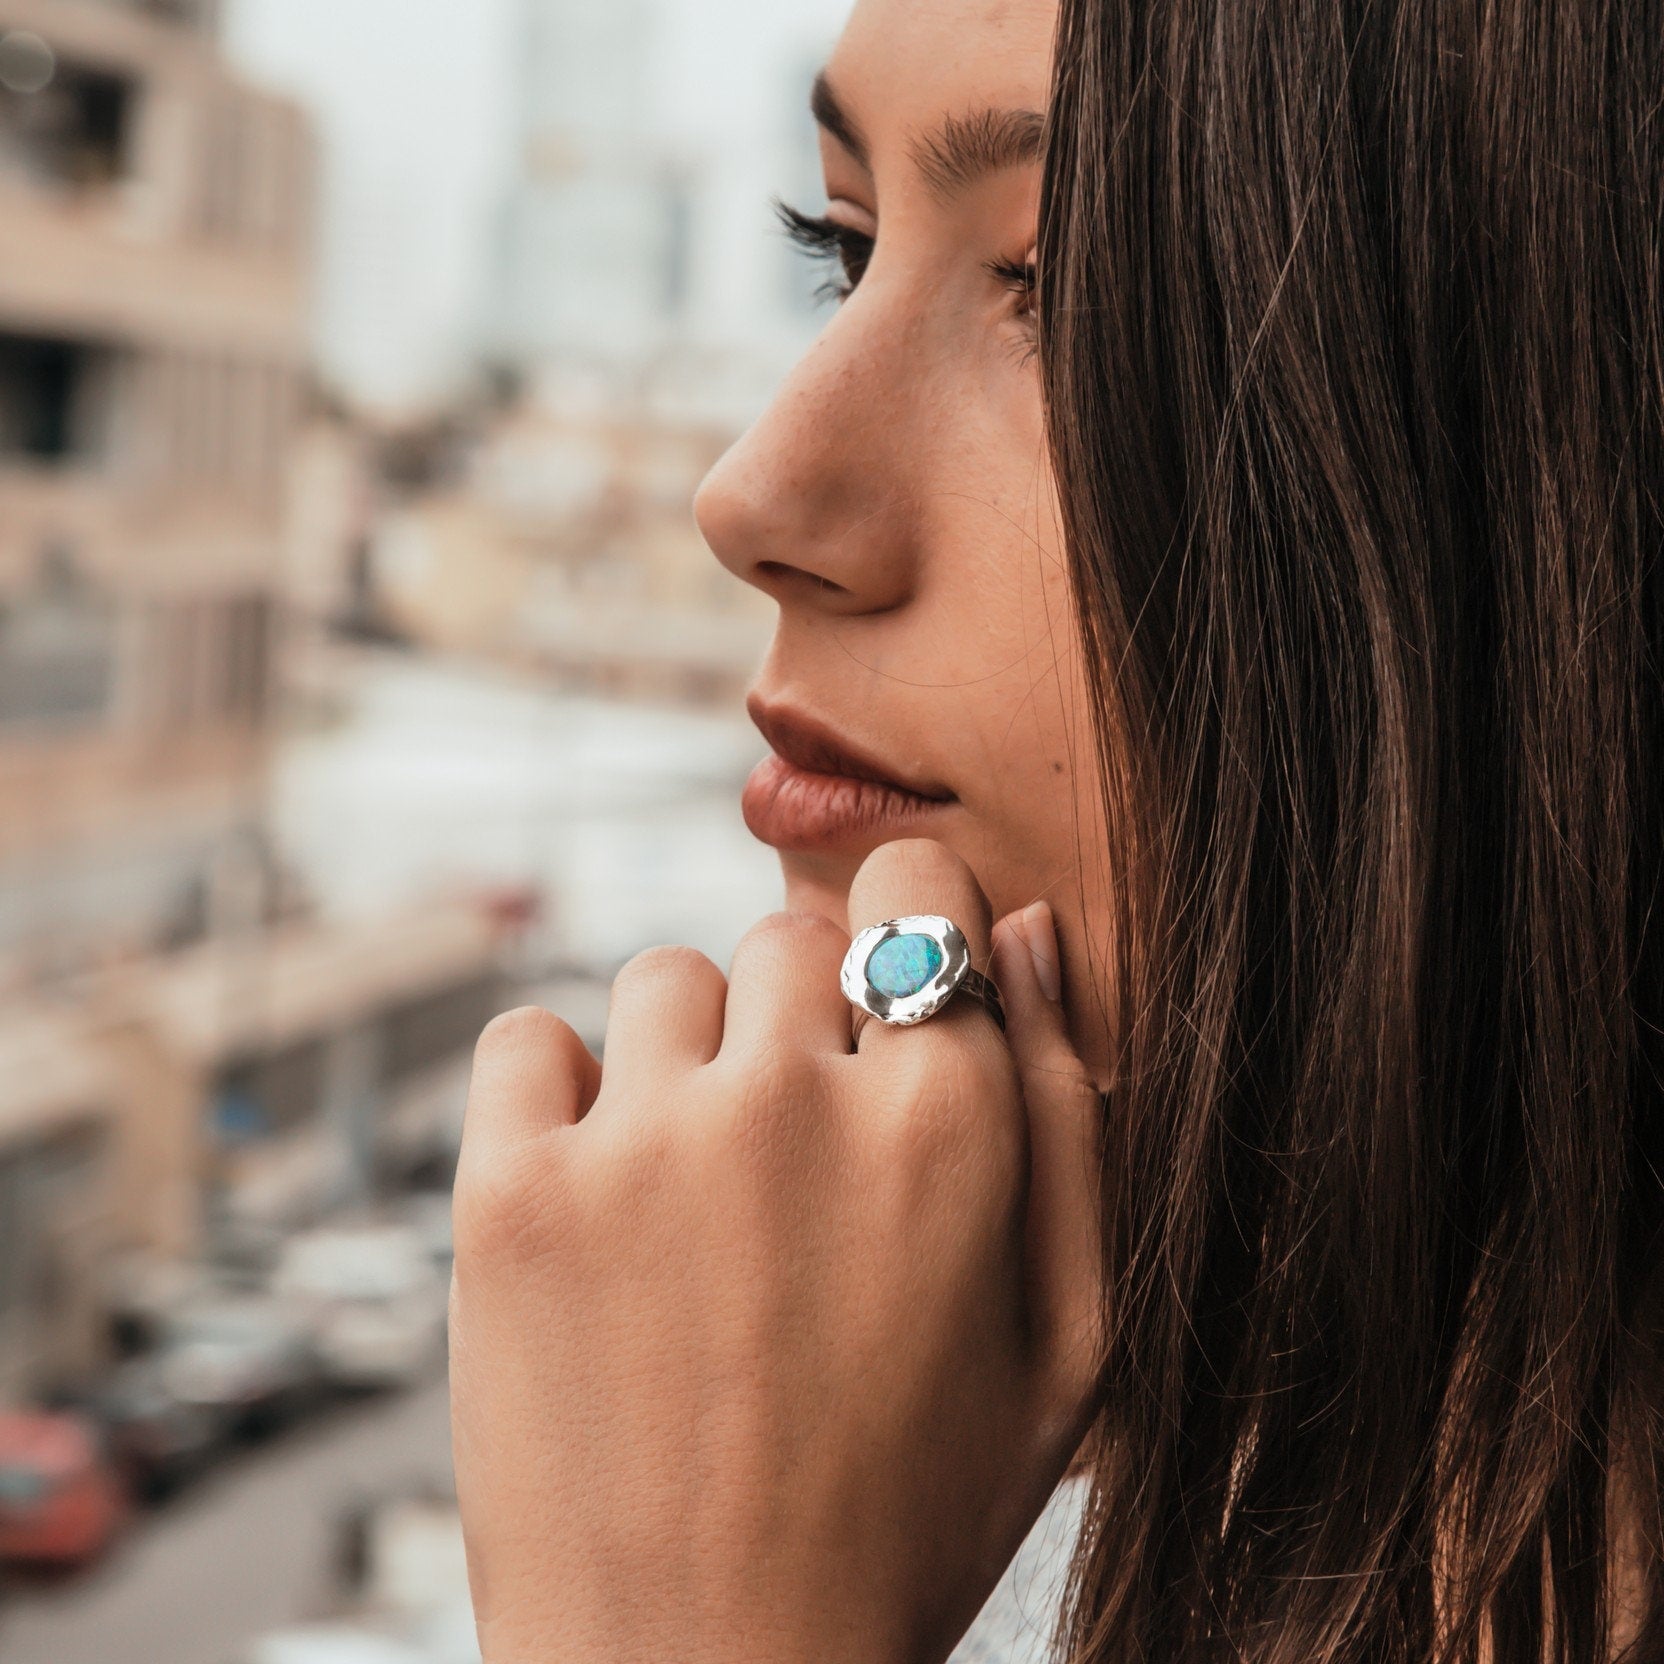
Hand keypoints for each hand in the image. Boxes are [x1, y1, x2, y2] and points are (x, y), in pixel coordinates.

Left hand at [449, 839, 1103, 1663]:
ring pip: (664, 980)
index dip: (905, 940)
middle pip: (787, 938)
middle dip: (798, 1025)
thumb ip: (1068, 1114)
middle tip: (789, 1165)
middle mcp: (789, 1104)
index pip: (916, 896)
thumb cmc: (907, 1514)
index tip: (882, 1008)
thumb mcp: (1066, 1342)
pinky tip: (595, 1195)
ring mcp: (639, 1143)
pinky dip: (556, 1092)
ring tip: (692, 1199)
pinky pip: (528, 1037)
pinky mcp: (508, 1195)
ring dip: (684, 1060)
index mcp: (945, 1127)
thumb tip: (1023, 928)